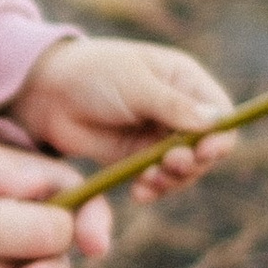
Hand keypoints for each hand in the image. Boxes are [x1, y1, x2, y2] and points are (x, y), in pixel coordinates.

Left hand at [6, 36, 236, 203]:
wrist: (45, 93)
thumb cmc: (92, 75)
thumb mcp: (135, 84)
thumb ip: (173, 105)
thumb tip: (216, 121)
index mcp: (184, 80)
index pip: (221, 114)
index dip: (219, 137)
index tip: (203, 152)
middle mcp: (178, 109)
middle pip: (208, 148)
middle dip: (192, 162)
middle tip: (167, 164)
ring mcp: (158, 135)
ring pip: (185, 168)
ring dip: (174, 180)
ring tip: (149, 181)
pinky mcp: (137, 157)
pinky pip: (159, 179)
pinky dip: (154, 188)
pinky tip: (140, 192)